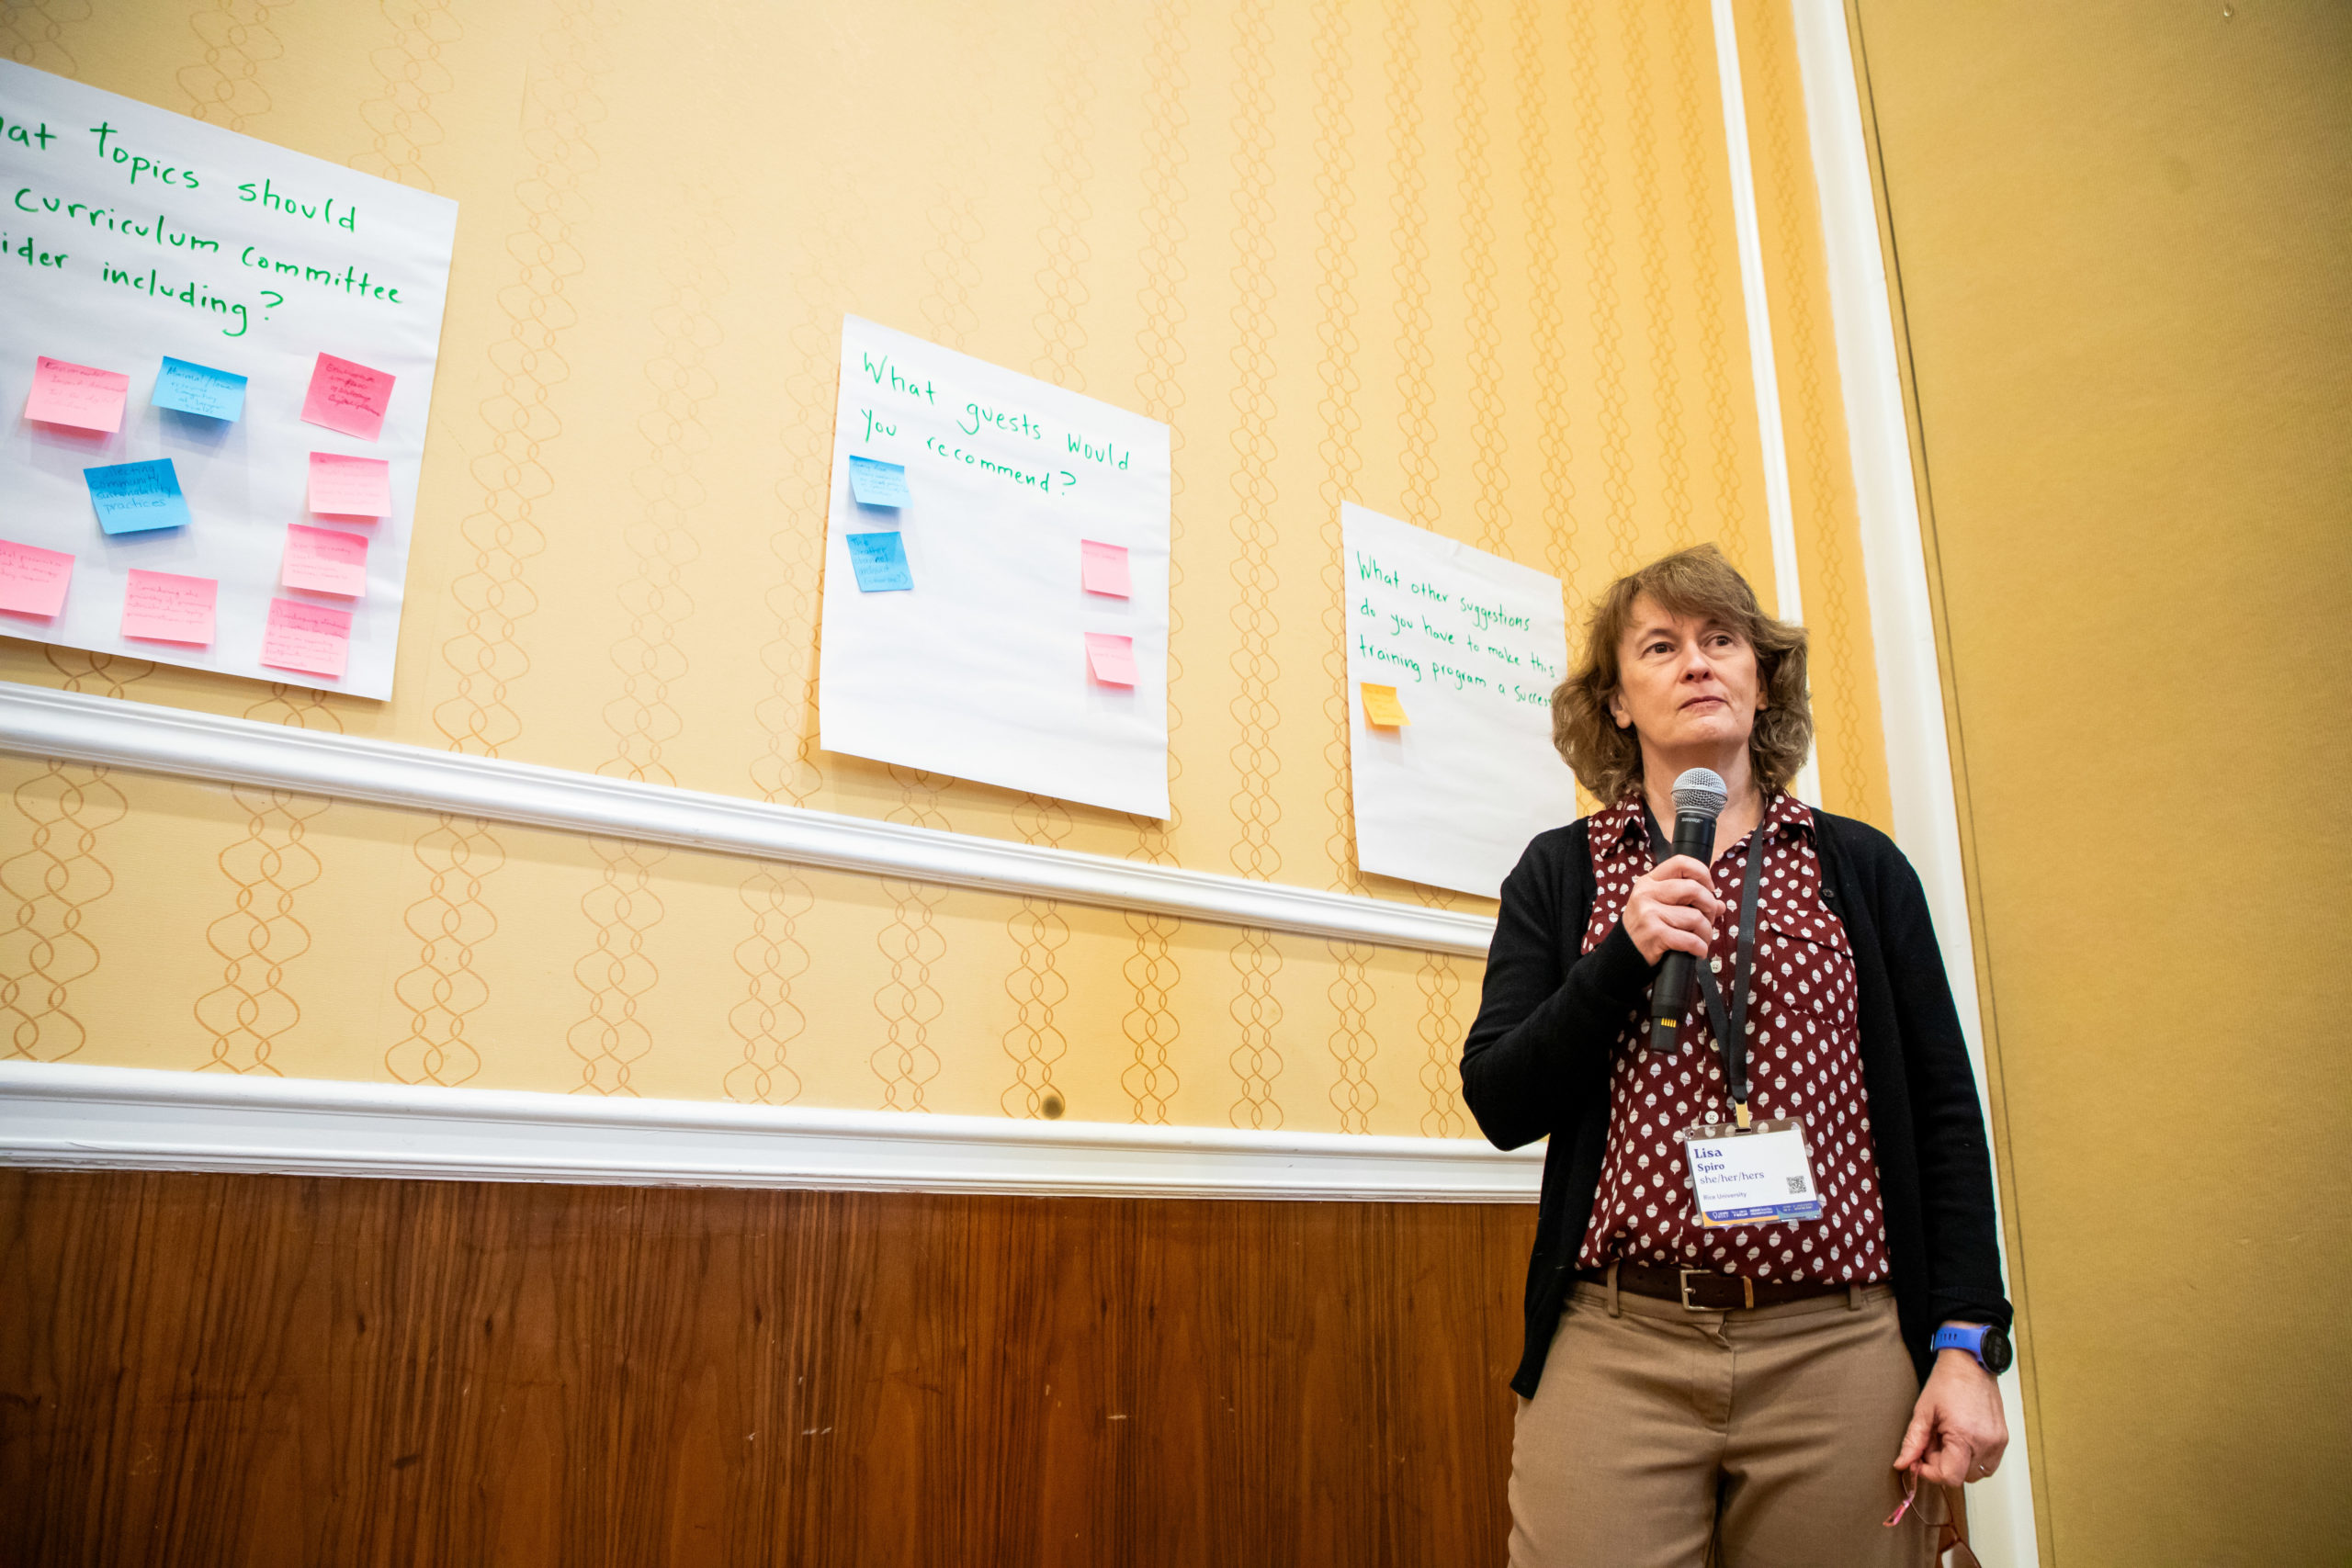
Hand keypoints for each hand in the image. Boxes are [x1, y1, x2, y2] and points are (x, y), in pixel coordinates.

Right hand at [1621, 854, 1723, 964]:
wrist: (1625, 953)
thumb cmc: (1646, 928)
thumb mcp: (1660, 906)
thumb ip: (1689, 902)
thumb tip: (1720, 905)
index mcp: (1649, 881)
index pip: (1681, 863)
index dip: (1702, 873)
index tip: (1709, 889)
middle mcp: (1647, 893)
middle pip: (1694, 889)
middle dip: (1709, 907)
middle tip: (1708, 919)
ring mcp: (1649, 913)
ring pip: (1696, 917)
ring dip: (1706, 932)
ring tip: (1702, 939)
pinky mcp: (1654, 934)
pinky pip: (1690, 939)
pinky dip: (1700, 947)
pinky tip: (1698, 951)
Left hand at [1895, 1344, 2008, 1486]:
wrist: (1971, 1363)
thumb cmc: (1947, 1382)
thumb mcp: (1923, 1411)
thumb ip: (1913, 1442)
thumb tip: (1903, 1464)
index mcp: (1964, 1436)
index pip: (1949, 1477)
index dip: (1930, 1473)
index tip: (1920, 1461)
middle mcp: (1985, 1443)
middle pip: (1961, 1476)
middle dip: (1942, 1465)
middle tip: (1933, 1442)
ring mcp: (1998, 1442)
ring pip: (1975, 1473)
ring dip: (1959, 1464)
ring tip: (1948, 1439)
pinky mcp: (2003, 1439)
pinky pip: (1988, 1464)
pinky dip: (1973, 1459)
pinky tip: (1962, 1440)